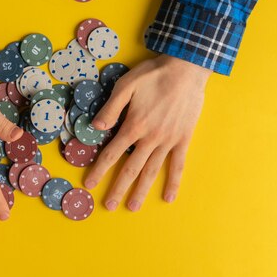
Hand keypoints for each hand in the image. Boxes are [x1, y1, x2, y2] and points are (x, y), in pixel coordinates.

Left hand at [84, 54, 210, 210]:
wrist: (186, 69)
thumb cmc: (153, 75)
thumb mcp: (126, 85)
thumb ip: (111, 108)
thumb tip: (96, 127)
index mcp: (134, 126)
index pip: (111, 153)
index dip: (99, 170)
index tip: (90, 184)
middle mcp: (150, 138)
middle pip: (131, 168)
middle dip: (118, 188)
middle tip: (108, 205)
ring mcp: (168, 141)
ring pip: (152, 171)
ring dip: (141, 190)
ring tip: (132, 206)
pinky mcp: (183, 139)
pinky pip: (178, 164)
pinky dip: (173, 181)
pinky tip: (169, 197)